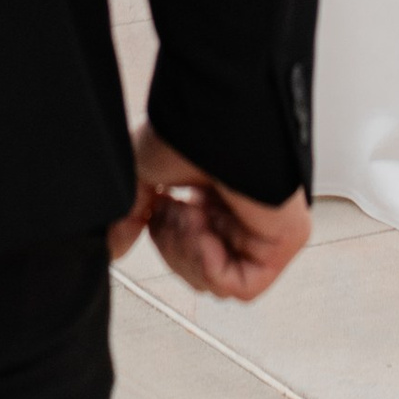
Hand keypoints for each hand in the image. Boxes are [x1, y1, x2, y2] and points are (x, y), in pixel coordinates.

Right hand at [111, 122, 308, 302]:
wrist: (216, 112)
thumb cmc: (190, 125)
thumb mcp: (145, 171)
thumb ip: (129, 214)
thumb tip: (115, 247)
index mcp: (217, 195)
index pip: (189, 247)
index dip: (165, 239)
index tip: (153, 211)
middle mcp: (242, 212)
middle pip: (200, 269)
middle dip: (174, 246)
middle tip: (169, 213)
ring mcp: (265, 228)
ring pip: (218, 281)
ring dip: (190, 254)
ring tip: (189, 215)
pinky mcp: (283, 240)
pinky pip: (244, 286)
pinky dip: (212, 268)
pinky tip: (204, 232)